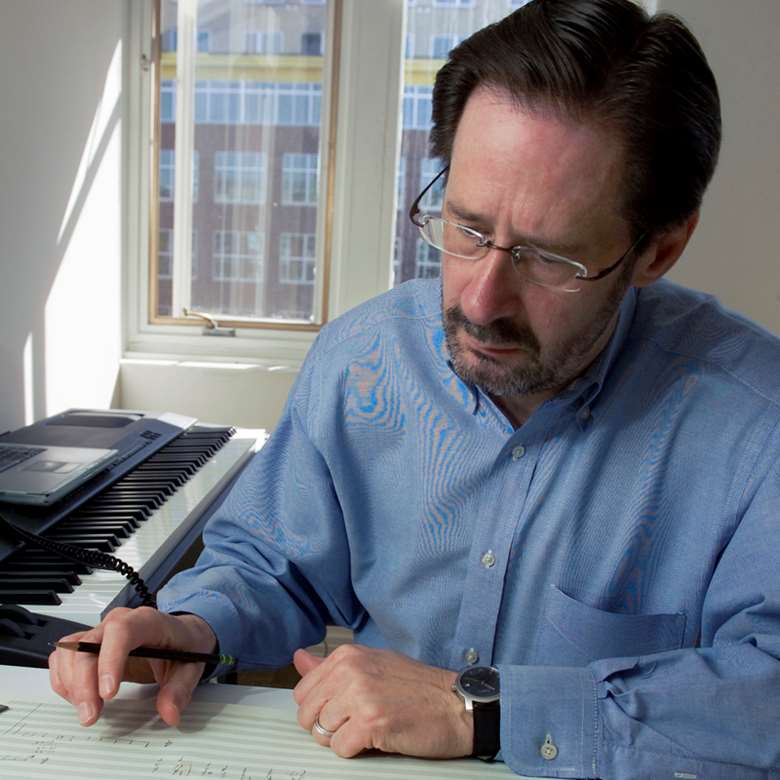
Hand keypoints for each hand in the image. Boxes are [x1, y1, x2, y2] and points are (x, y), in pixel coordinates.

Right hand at [48, 606, 216, 727]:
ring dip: (71, 684)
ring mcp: (102, 632)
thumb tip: (169, 712)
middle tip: (90, 714)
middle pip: (89, 645)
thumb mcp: (191, 666)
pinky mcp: (90, 645)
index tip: (108, 693)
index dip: (109, 661)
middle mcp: (119, 622)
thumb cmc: (183, 644)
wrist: (180, 635)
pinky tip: (77, 697)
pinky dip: (64, 679)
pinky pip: (64, 656)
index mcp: (147, 621)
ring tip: (87, 709)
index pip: (121, 631)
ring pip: (71, 650)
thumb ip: (180, 689)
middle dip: (85, 684)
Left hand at [292, 644, 472, 758]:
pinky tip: (376, 738)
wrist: (455, 704)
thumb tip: (299, 658)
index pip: (303, 690)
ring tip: (369, 728)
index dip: (320, 708)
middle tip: (354, 723)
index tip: (341, 709)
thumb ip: (332, 665)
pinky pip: (339, 748)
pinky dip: (355, 751)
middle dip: (326, 726)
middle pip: (307, 713)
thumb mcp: (373, 664)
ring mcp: (360, 695)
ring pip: (322, 732)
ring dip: (343, 738)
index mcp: (348, 655)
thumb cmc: (418, 687)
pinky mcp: (371, 722)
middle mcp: (350, 671)